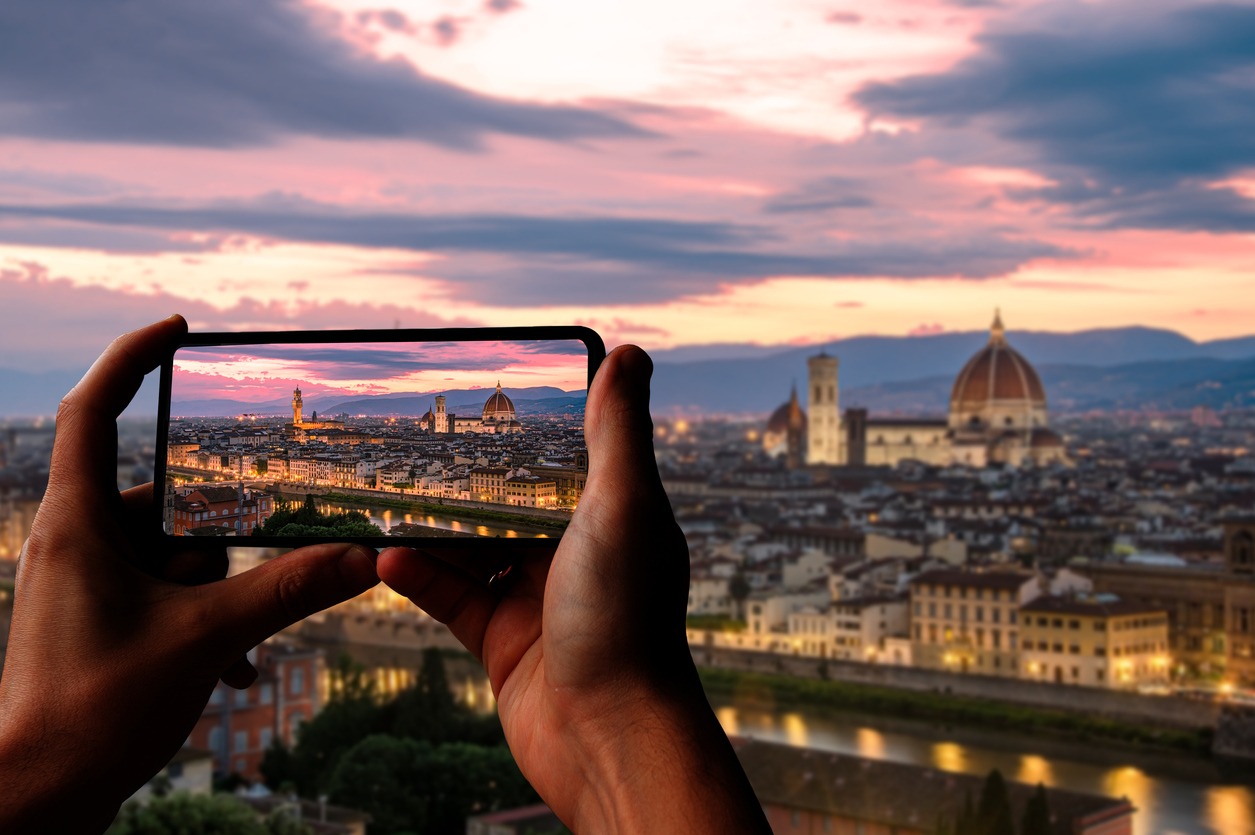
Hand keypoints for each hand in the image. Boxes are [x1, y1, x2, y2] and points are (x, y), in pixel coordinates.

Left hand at [0, 316, 379, 831]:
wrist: (35, 800)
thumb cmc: (89, 715)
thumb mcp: (203, 640)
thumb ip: (288, 590)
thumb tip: (363, 558)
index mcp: (77, 525)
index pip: (95, 413)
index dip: (131, 360)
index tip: (177, 330)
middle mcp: (77, 543)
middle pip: (168, 503)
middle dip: (219, 550)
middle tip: (238, 594)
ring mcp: (87, 583)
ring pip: (176, 557)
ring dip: (219, 600)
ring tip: (234, 653)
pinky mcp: (101, 618)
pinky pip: (167, 595)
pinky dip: (203, 624)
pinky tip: (229, 673)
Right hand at [377, 346, 769, 833]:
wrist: (608, 737)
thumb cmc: (626, 617)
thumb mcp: (623, 507)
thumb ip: (617, 432)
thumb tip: (632, 352)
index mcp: (613, 518)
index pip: (564, 457)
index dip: (525, 427)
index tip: (479, 391)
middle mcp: (577, 555)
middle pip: (508, 501)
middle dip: (462, 476)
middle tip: (406, 441)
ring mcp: (537, 598)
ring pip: (471, 547)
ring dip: (427, 527)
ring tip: (379, 497)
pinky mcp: (502, 641)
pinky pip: (450, 597)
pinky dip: (417, 577)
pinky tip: (382, 558)